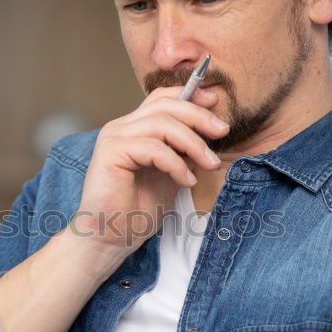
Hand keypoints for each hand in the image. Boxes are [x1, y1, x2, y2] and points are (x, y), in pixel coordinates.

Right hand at [76, 87, 228, 250]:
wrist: (112, 237)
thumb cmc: (138, 210)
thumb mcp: (171, 173)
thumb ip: (183, 151)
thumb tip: (210, 131)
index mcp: (133, 129)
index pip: (161, 98)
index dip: (190, 94)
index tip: (215, 102)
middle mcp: (121, 127)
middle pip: (164, 105)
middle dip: (198, 116)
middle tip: (222, 131)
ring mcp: (113, 138)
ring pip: (162, 124)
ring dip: (193, 143)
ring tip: (210, 164)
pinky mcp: (110, 153)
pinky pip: (153, 148)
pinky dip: (176, 164)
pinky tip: (187, 181)